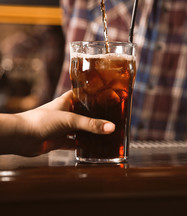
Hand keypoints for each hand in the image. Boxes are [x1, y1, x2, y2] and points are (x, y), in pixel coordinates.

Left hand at [0, 91, 114, 155]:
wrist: (21, 137)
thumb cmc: (41, 121)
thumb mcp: (70, 120)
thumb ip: (91, 124)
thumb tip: (111, 127)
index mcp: (67, 101)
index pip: (83, 94)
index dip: (94, 94)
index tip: (108, 95)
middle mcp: (66, 113)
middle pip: (85, 113)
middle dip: (96, 115)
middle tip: (112, 116)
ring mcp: (63, 127)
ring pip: (81, 128)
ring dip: (91, 131)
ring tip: (107, 131)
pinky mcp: (59, 140)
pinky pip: (75, 142)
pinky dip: (83, 145)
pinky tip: (94, 146)